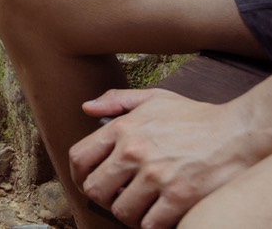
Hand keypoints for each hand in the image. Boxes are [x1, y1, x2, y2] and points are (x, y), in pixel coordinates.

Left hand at [71, 88, 266, 227]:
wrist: (238, 133)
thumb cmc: (195, 116)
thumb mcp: (154, 98)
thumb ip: (117, 100)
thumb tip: (86, 108)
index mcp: (123, 129)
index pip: (79, 158)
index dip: (78, 176)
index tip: (88, 182)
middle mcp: (135, 152)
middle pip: (95, 189)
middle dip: (102, 198)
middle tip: (116, 198)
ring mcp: (157, 176)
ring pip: (122, 211)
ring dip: (128, 214)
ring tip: (139, 207)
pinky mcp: (180, 197)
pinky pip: (151, 223)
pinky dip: (151, 223)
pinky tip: (159, 215)